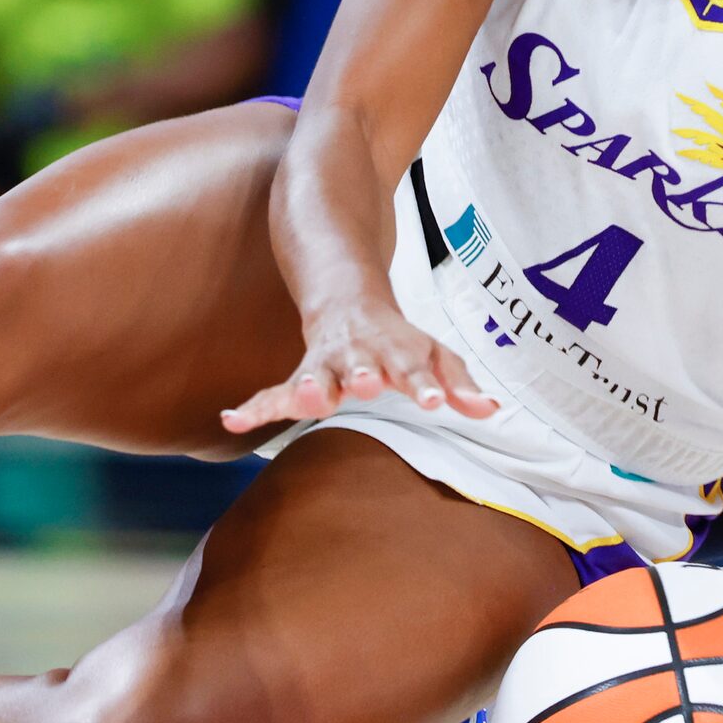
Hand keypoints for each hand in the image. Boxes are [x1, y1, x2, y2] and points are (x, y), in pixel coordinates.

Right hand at [220, 298, 498, 431]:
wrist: (347, 300)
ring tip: (305, 400)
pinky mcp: (298, 376)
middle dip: (363, 375)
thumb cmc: (397, 339)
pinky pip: (272, 393)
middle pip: (361, 367)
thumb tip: (489, 410)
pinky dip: (253, 407)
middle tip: (367, 386)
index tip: (435, 402)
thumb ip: (459, 384)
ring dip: (311, 387)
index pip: (415, 369)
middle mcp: (360, 357)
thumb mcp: (435, 355)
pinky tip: (232, 421)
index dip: (424, 386)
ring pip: (316, 375)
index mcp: (397, 352)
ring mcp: (326, 365)